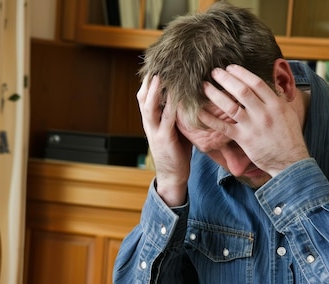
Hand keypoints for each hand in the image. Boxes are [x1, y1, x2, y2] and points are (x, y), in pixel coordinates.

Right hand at [137, 76, 191, 205]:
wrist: (173, 175)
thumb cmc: (177, 151)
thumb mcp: (174, 128)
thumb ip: (175, 113)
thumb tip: (185, 95)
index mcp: (151, 120)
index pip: (145, 95)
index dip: (148, 79)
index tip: (156, 64)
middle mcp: (149, 123)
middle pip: (143, 97)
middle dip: (148, 80)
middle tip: (156, 63)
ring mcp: (154, 131)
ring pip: (150, 106)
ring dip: (154, 91)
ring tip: (160, 75)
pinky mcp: (164, 139)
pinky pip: (166, 120)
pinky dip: (170, 107)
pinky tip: (176, 97)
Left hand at [200, 64, 308, 176]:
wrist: (291, 161)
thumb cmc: (289, 137)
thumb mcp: (287, 114)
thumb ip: (275, 99)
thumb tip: (267, 85)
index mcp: (276, 104)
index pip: (256, 83)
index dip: (241, 73)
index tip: (230, 67)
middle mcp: (264, 113)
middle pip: (241, 91)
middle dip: (225, 79)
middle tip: (214, 72)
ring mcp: (253, 126)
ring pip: (230, 106)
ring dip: (215, 95)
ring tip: (204, 87)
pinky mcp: (244, 139)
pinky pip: (223, 127)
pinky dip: (210, 119)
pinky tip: (199, 112)